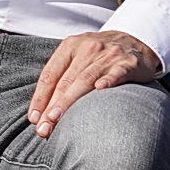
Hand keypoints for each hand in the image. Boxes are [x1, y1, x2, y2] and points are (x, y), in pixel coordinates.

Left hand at [27, 31, 161, 138]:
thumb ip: (62, 77)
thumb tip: (42, 110)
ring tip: (57, 118)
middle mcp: (86, 48)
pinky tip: (99, 90)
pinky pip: (116, 73)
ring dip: (69, 100)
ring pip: (85, 79)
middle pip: (65, 80)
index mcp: (70, 47)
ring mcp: (108, 55)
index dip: (40, 97)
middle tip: (43, 128)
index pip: (50, 74)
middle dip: (51, 106)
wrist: (136, 42)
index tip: (34, 119)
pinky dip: (107, 81)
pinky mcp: (128, 63)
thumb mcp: (78, 57)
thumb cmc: (100, 56)